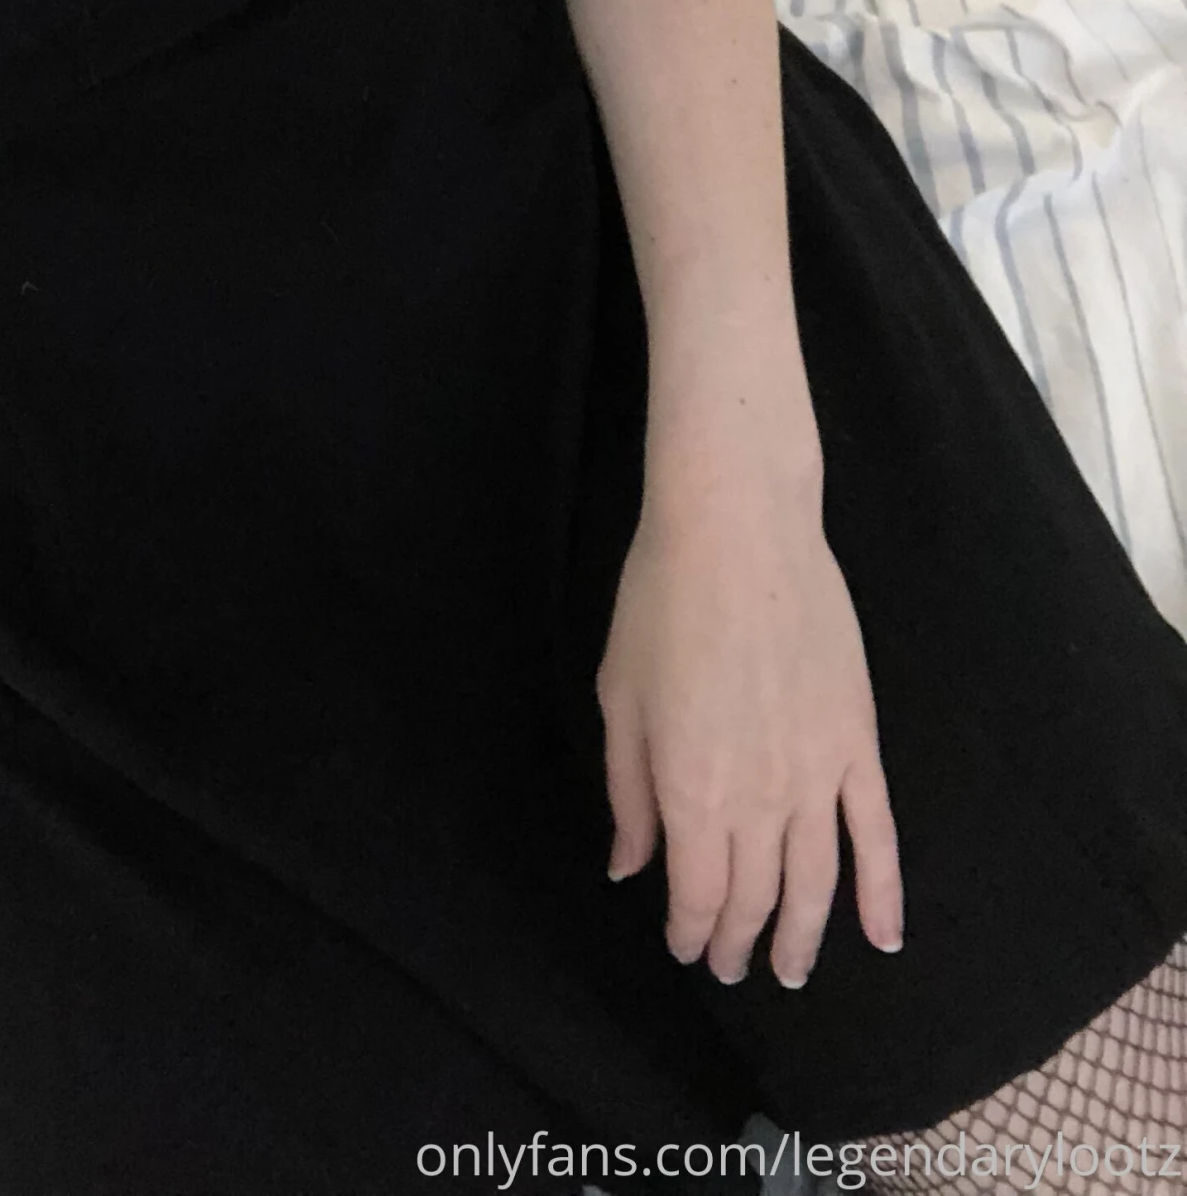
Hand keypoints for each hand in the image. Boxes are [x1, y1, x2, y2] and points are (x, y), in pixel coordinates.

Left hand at [596, 465, 904, 988]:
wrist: (738, 532)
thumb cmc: (661, 602)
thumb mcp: (620, 696)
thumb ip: (629, 792)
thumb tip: (629, 868)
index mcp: (692, 791)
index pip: (697, 893)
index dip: (691, 930)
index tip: (685, 946)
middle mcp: (759, 800)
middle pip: (755, 896)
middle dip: (738, 940)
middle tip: (731, 967)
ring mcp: (817, 776)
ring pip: (817, 882)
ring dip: (806, 936)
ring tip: (793, 971)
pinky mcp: (858, 744)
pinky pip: (878, 835)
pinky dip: (883, 893)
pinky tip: (884, 936)